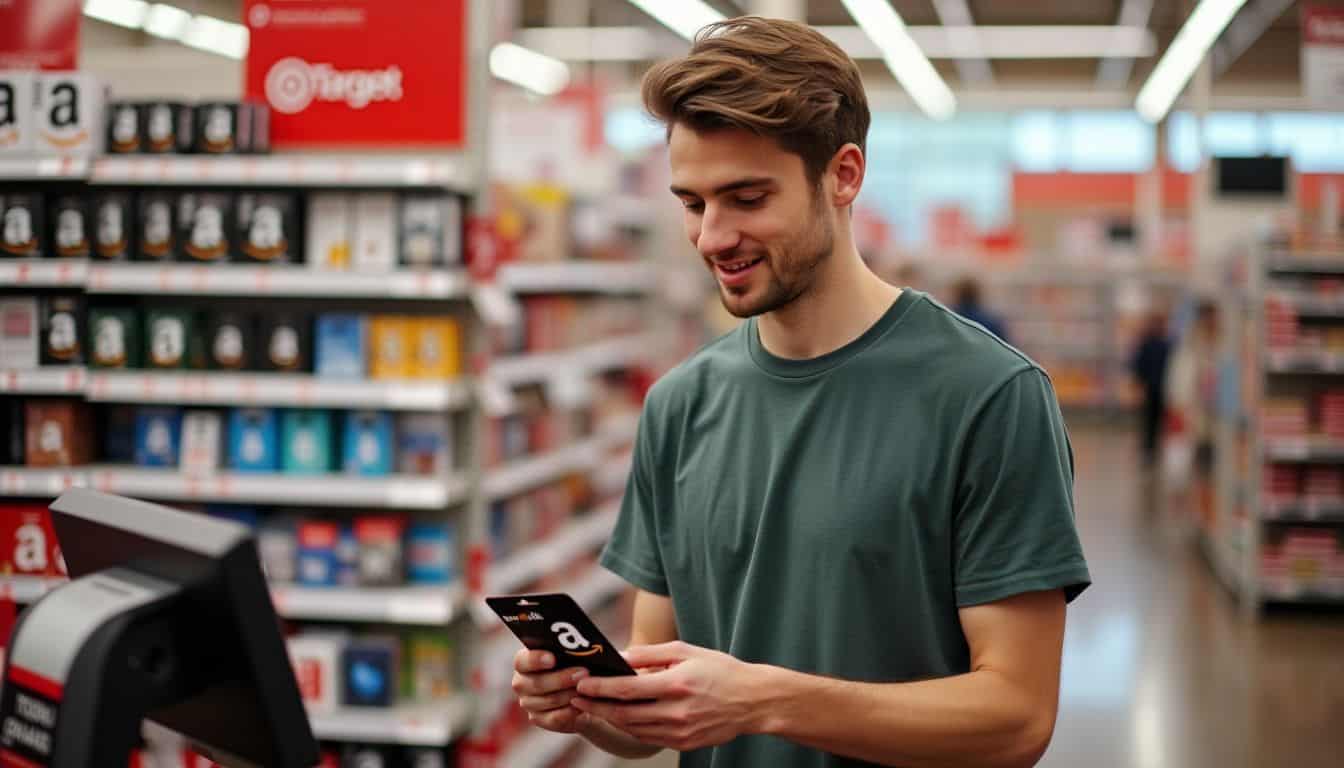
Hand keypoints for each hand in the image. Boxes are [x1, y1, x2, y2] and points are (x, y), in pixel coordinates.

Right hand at [512, 649, 590, 732]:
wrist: (581, 692)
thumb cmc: (573, 665)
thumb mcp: (570, 655)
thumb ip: (567, 651)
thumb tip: (579, 649)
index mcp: (524, 663)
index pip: (522, 661)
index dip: (535, 660)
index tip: (552, 659)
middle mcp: (522, 683)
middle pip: (536, 683)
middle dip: (561, 679)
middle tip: (584, 673)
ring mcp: (528, 703)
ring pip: (548, 700)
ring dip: (569, 695)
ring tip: (587, 689)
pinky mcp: (539, 720)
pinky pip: (553, 718)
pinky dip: (569, 712)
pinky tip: (581, 706)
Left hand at [571, 641, 764, 751]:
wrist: (753, 701)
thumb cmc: (720, 670)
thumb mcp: (686, 651)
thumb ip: (650, 654)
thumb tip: (620, 657)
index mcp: (677, 684)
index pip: (628, 689)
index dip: (600, 688)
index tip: (582, 684)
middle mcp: (677, 712)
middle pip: (624, 713)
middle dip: (596, 705)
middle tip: (576, 697)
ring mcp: (680, 732)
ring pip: (633, 728)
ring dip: (609, 718)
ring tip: (593, 706)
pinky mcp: (684, 744)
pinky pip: (648, 737)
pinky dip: (630, 728)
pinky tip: (620, 717)